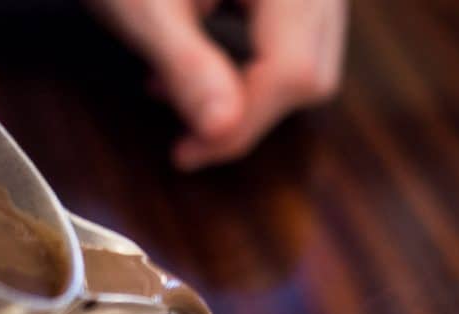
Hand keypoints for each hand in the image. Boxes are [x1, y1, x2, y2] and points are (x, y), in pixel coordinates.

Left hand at [89, 0, 346, 169]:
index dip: (242, 126)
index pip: (293, 71)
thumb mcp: (146, 8)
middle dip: (248, 113)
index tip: (187, 154)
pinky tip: (199, 59)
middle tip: (185, 133)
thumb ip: (186, 66)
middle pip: (312, 71)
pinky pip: (295, 37)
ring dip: (248, 93)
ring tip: (178, 88)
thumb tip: (221, 131)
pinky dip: (251, 64)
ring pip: (309, 59)